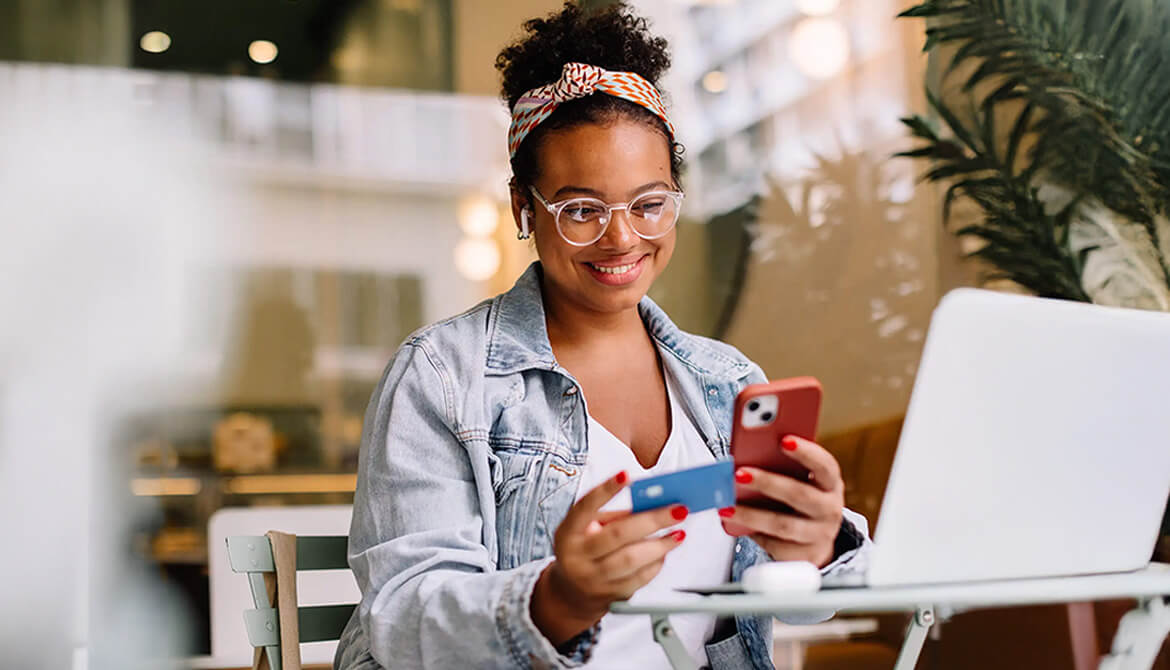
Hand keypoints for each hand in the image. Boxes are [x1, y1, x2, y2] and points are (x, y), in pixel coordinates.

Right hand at [531, 471, 687, 644]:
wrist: (572, 593)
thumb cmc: (586, 549)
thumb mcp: (589, 528)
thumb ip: (615, 516)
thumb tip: (652, 503)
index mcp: (568, 533)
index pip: (585, 507)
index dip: (605, 490)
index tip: (627, 475)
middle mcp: (577, 557)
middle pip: (617, 535)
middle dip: (652, 520)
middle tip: (678, 509)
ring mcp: (593, 579)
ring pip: (631, 560)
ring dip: (661, 545)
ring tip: (678, 533)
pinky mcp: (611, 596)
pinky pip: (639, 578)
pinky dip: (656, 563)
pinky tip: (664, 552)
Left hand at [719, 435, 844, 567]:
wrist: (815, 544)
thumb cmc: (802, 502)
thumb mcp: (802, 482)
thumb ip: (784, 469)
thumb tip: (748, 457)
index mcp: (830, 484)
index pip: (824, 465)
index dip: (806, 452)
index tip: (784, 440)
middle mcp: (829, 509)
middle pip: (800, 495)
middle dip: (767, 482)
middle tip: (739, 473)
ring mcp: (818, 535)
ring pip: (782, 524)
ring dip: (750, 514)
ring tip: (726, 505)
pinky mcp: (802, 556)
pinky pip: (773, 543)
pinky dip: (750, 531)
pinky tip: (732, 521)